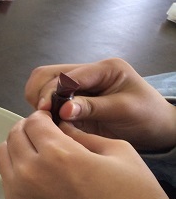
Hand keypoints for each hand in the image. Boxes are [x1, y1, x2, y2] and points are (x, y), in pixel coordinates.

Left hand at [0, 111, 175, 198]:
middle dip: (29, 128)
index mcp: (57, 153)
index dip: (44, 116)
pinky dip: (15, 167)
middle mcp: (32, 171)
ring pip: (3, 153)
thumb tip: (58, 125)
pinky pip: (6, 175)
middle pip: (15, 134)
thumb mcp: (115, 149)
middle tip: (45, 132)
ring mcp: (20, 191)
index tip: (52, 120)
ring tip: (38, 150)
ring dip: (18, 146)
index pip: (34, 121)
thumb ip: (79, 133)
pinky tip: (36, 170)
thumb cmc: (132, 193)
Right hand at [25, 58, 175, 150]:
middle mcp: (87, 74)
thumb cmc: (148, 116)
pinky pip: (49, 101)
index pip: (68, 75)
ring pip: (43, 85)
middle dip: (41, 94)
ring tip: (46, 121)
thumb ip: (93, 107)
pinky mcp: (73, 101)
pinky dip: (44, 111)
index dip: (53, 92)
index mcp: (104, 69)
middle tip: (43, 116)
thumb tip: (63, 110)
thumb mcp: (124, 110)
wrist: (158, 129)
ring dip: (40, 101)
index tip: (45, 111)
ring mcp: (79, 87)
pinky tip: (50, 124)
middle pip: (48, 74)